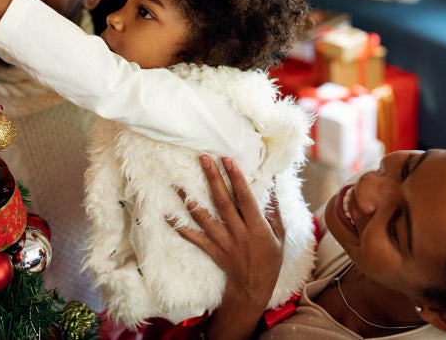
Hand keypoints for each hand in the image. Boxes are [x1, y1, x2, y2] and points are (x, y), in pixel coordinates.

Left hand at [171, 155, 283, 339]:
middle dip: (213, 179)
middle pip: (222, 202)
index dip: (236, 178)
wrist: (253, 288)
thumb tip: (272, 180)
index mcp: (257, 227)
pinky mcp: (210, 249)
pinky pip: (191, 237)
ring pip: (203, 218)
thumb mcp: (279, 233)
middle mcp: (238, 233)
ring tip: (177, 181)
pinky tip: (166, 214)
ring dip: (189, 199)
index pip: (245, 198)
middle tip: (203, 158)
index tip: (227, 159)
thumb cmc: (269, 258)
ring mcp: (222, 241)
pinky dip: (178, 226)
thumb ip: (273, 207)